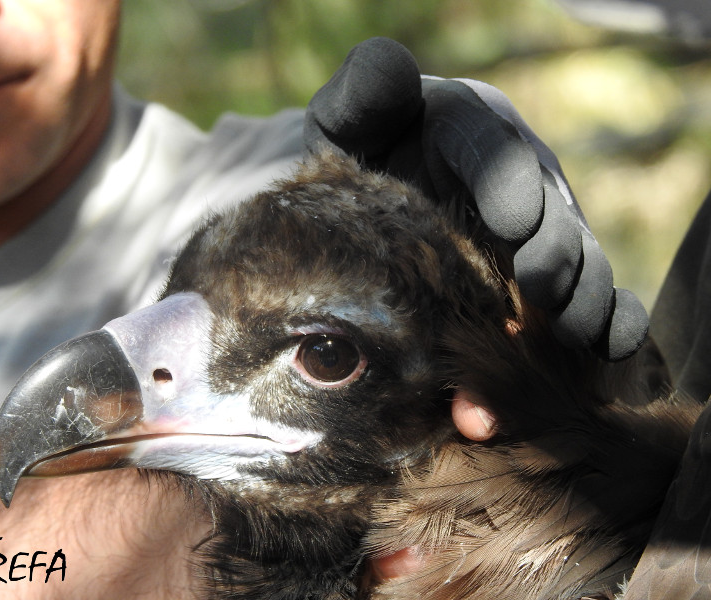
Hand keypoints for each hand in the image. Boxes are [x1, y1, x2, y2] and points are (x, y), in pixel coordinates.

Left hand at [303, 37, 647, 360]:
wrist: (365, 209)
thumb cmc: (357, 157)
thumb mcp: (347, 121)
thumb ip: (365, 93)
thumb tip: (390, 71)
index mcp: (470, 130)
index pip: (490, 149)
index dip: (508, 184)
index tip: (514, 222)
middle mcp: (516, 181)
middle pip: (549, 213)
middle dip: (554, 251)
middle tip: (546, 287)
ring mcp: (536, 236)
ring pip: (576, 265)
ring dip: (581, 301)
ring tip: (576, 335)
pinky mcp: (543, 286)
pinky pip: (587, 303)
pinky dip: (603, 326)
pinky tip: (604, 353)